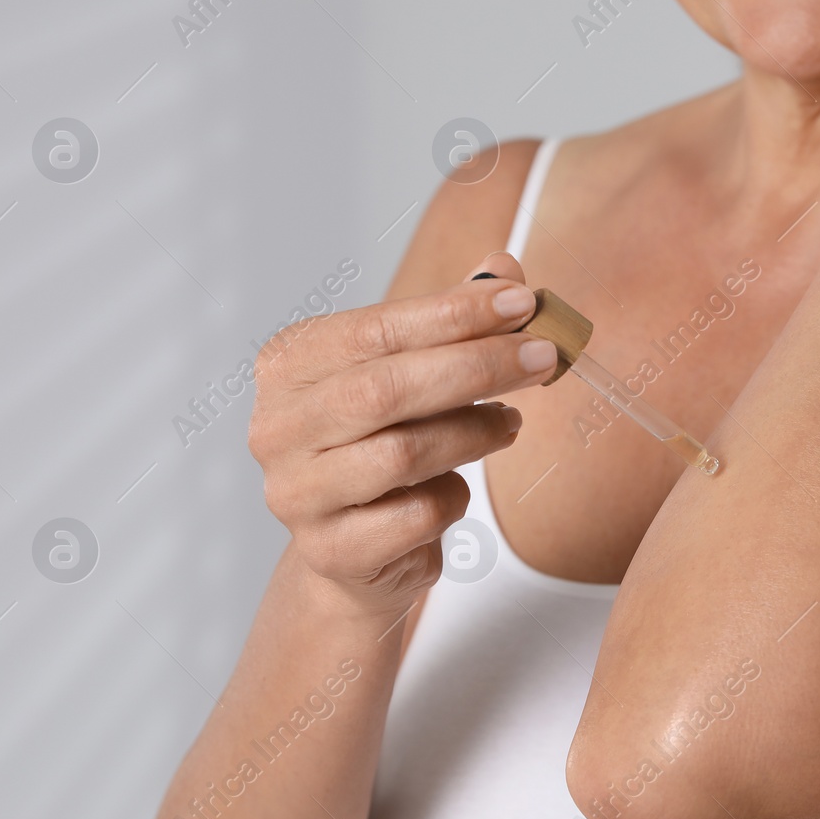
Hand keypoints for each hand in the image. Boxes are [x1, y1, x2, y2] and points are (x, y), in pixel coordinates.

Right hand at [246, 252, 555, 615]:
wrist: (355, 549)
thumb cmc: (384, 441)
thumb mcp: (411, 372)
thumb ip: (450, 320)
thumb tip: (502, 267)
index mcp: (288, 365)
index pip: (374, 329)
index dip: (452, 314)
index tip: (521, 303)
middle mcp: (277, 428)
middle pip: (386, 390)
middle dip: (476, 367)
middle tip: (542, 358)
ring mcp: (296, 494)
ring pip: (402, 454)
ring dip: (474, 432)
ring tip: (510, 421)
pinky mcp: (330, 551)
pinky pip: (415, 516)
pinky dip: (453, 498)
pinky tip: (459, 486)